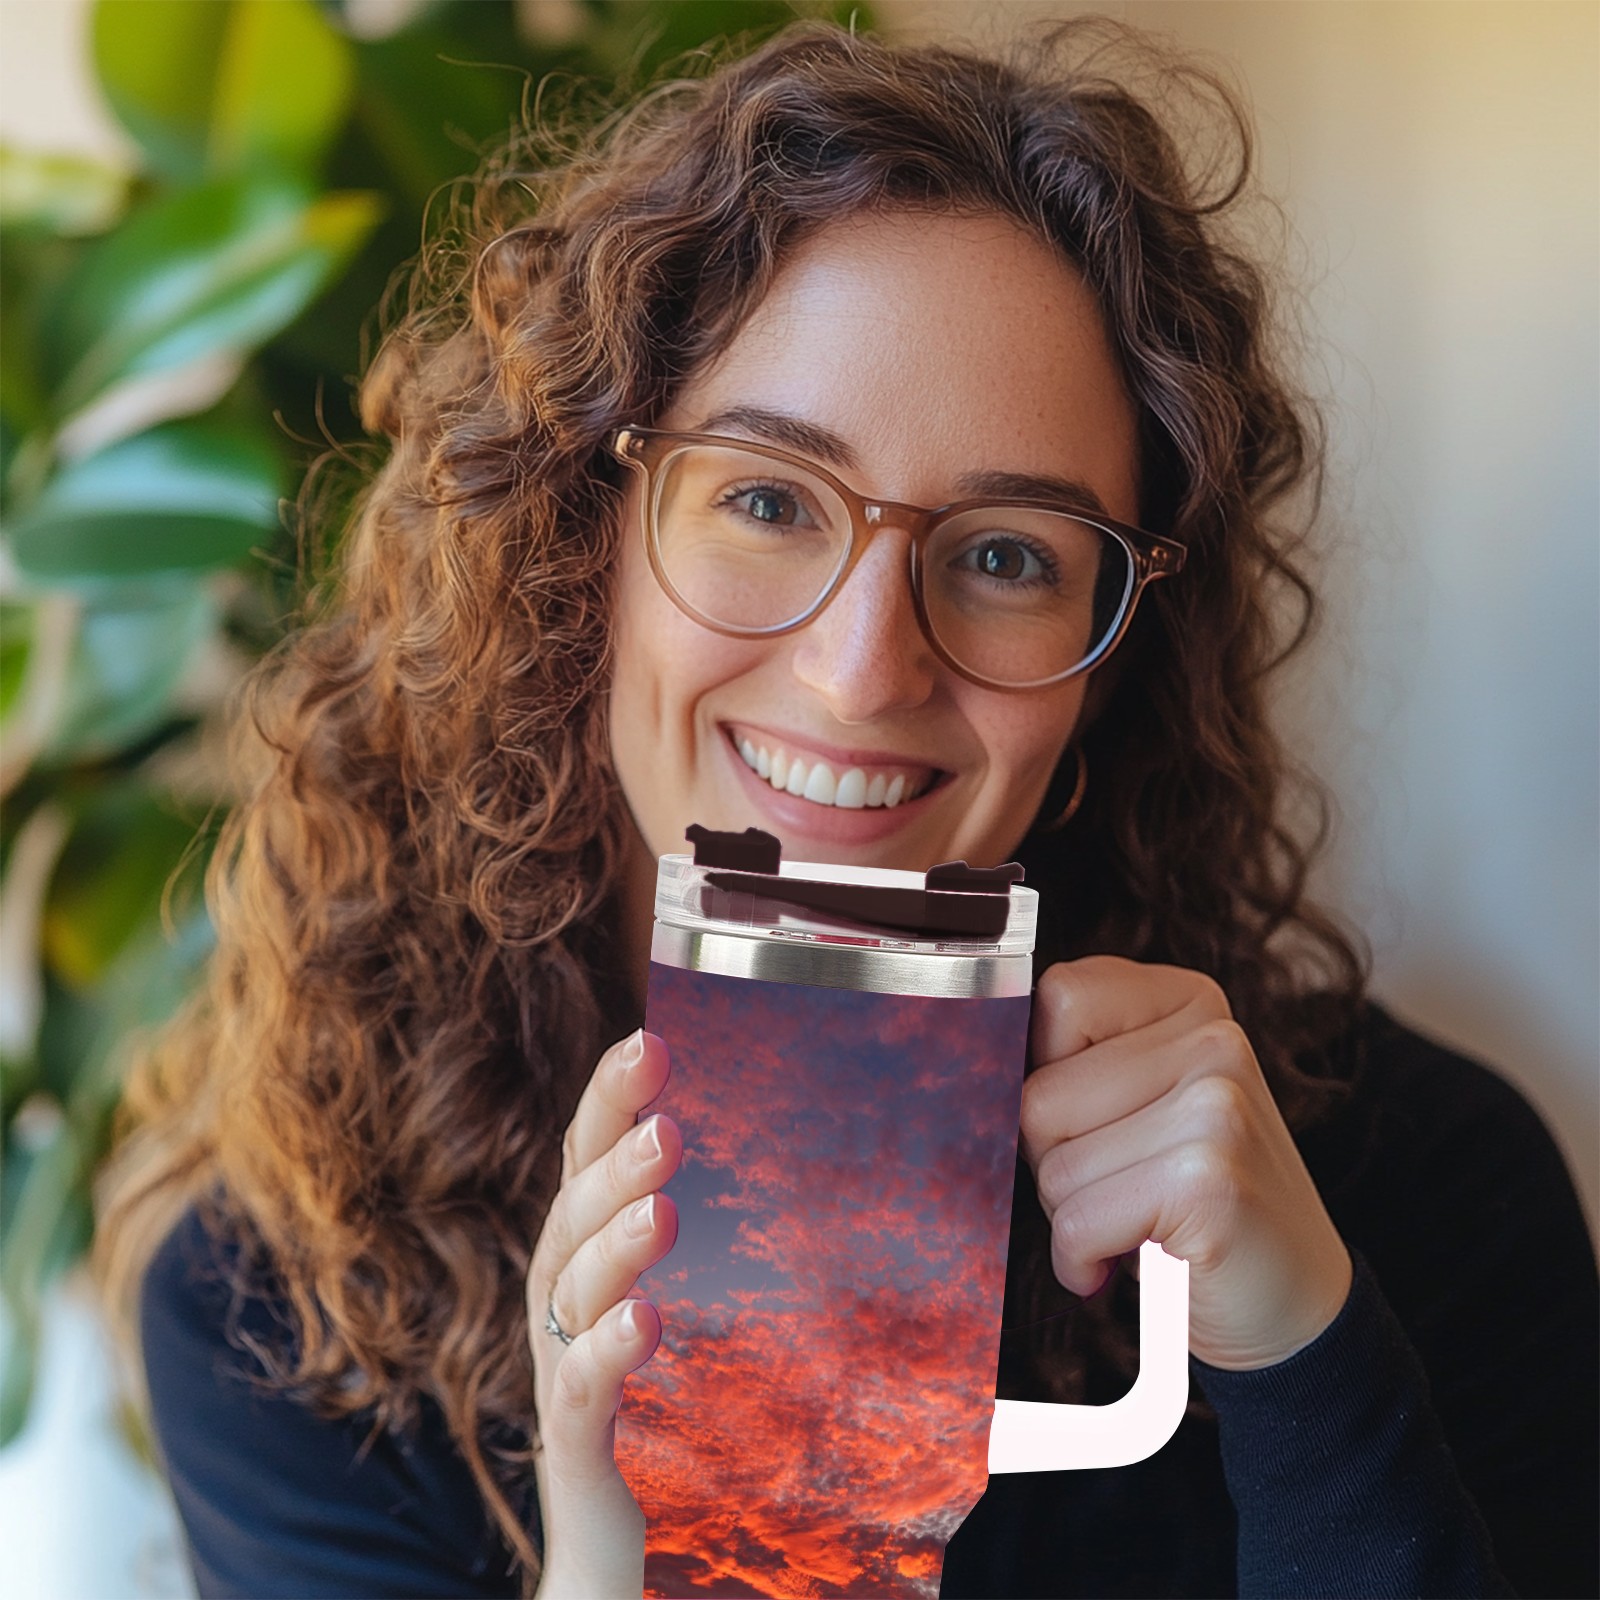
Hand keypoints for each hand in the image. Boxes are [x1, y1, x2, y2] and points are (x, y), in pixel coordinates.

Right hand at [526, 1029, 680, 1596]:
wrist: (612, 1550)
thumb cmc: (653, 1410)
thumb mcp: (672, 1303)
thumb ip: (698, 1235)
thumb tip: (777, 1141)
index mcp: (583, 1259)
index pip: (582, 1164)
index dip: (606, 1101)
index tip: (647, 1038)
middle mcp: (559, 1304)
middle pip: (570, 1215)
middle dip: (612, 1161)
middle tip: (668, 1121)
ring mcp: (558, 1372)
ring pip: (570, 1293)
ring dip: (614, 1242)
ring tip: (664, 1205)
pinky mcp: (573, 1448)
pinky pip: (579, 1393)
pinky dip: (606, 1352)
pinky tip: (644, 1321)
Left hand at [1021, 957, 1351, 1369]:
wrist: (1295, 1308)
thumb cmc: (1193, 1203)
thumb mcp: (1145, 1103)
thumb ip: (1083, 1060)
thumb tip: (978, 1060)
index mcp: (1191, 1002)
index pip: (1058, 997)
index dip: (1046, 1073)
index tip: (1091, 1121)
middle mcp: (1214, 1039)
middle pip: (1040, 1094)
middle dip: (1055, 1159)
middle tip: (1120, 1189)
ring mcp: (1216, 1105)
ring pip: (1052, 1163)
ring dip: (1072, 1215)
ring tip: (1135, 1222)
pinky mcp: (1207, 1179)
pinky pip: (1078, 1222)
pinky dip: (1083, 1260)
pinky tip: (1127, 1263)